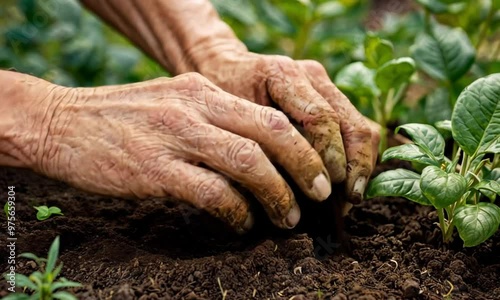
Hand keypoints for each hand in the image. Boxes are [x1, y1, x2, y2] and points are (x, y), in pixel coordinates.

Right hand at [16, 73, 332, 231]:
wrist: (59, 123)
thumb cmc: (119, 119)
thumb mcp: (171, 103)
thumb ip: (210, 120)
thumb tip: (253, 153)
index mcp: (203, 90)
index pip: (271, 114)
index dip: (304, 144)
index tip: (318, 170)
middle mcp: (196, 106)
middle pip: (272, 133)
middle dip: (305, 166)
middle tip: (321, 193)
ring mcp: (176, 136)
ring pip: (249, 162)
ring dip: (278, 194)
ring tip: (289, 216)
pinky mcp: (155, 169)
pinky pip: (213, 193)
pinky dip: (237, 213)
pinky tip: (243, 224)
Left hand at [197, 51, 379, 203]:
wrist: (220, 67)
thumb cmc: (218, 97)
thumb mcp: (226, 119)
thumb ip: (256, 146)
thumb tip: (279, 187)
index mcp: (282, 75)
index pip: (320, 117)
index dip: (330, 155)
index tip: (329, 188)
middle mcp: (309, 76)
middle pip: (349, 122)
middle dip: (354, 165)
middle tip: (347, 201)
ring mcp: (322, 84)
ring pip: (359, 125)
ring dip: (359, 164)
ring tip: (350, 198)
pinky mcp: (328, 97)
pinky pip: (355, 127)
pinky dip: (355, 157)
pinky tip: (347, 183)